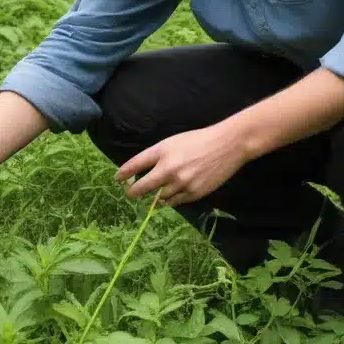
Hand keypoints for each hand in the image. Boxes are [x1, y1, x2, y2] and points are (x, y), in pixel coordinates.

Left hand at [114, 122, 248, 208]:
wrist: (227, 145)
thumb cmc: (198, 140)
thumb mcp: (173, 142)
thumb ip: (157, 156)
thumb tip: (143, 173)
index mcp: (162, 152)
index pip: (135, 165)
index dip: (122, 174)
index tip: (116, 179)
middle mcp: (169, 169)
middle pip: (142, 188)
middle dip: (132, 192)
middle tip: (130, 193)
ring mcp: (181, 183)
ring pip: (160, 198)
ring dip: (156, 196)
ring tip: (158, 192)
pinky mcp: (194, 193)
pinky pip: (176, 202)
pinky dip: (172, 200)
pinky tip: (173, 194)